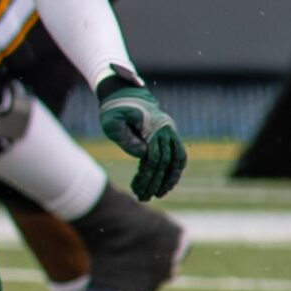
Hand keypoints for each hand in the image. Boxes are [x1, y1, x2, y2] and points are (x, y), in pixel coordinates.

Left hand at [96, 68, 185, 200]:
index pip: (154, 157)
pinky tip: (167, 183)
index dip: (147, 176)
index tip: (137, 189)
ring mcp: (170, 130)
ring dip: (170, 179)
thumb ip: (125, 138)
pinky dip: (175, 170)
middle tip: (144, 198)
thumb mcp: (112, 122)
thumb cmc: (114, 109)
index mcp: (154, 126)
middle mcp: (166, 128)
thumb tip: (142, 155)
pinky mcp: (169, 133)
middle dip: (155, 182)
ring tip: (159, 194)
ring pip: (177, 159)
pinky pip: (178, 154)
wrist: (123, 92)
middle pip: (165, 162)